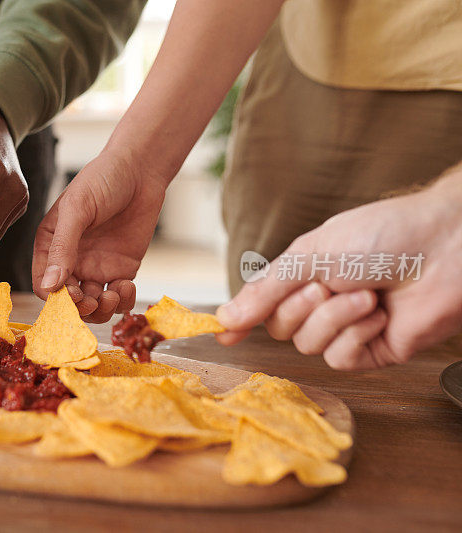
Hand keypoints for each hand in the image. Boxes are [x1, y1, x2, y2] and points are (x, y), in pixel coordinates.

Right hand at [32, 151, 166, 321]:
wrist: (140, 170)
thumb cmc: (102, 180)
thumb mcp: (77, 210)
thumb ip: (63, 247)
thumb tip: (50, 286)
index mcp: (50, 246)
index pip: (44, 285)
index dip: (56, 298)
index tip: (72, 296)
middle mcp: (71, 262)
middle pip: (69, 302)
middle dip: (80, 308)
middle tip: (94, 300)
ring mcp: (97, 267)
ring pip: (94, 306)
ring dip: (101, 310)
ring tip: (111, 296)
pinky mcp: (122, 269)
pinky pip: (118, 297)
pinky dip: (122, 300)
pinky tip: (126, 285)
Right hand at [215, 168, 461, 368]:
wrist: (445, 246)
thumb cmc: (383, 235)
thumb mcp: (311, 254)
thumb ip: (266, 288)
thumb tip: (225, 316)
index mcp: (305, 276)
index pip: (262, 305)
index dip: (241, 319)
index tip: (221, 335)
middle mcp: (322, 304)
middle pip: (280, 329)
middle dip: (300, 307)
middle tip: (328, 284)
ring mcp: (347, 329)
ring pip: (308, 345)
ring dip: (334, 318)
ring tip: (366, 294)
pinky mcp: (373, 350)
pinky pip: (340, 359)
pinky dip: (355, 335)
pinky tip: (377, 315)